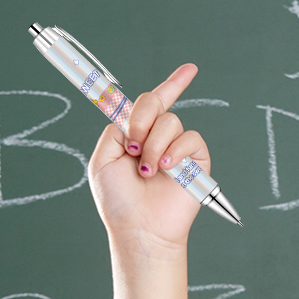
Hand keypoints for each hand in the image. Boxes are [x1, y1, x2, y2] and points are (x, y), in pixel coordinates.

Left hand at [88, 64, 210, 253]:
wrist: (139, 228)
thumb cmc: (119, 201)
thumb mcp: (103, 159)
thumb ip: (116, 128)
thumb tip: (133, 115)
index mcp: (137, 135)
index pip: (154, 104)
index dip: (173, 84)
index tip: (191, 70)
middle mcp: (158, 139)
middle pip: (155, 103)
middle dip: (141, 120)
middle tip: (133, 148)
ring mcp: (178, 150)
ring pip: (170, 122)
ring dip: (154, 145)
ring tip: (148, 171)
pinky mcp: (196, 162)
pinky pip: (190, 138)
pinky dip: (176, 151)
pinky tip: (167, 169)